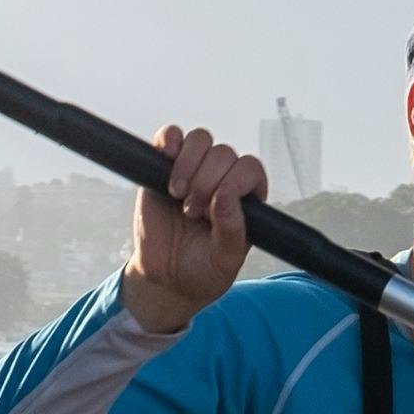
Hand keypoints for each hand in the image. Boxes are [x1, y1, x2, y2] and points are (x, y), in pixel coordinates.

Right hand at [118, 124, 266, 332]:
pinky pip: (169, 135)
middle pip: (223, 153)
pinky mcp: (164, 165)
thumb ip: (232, 229)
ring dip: (188, 164)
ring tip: (177, 194)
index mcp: (245, 197)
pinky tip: (165, 164)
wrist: (165, 278)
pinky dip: (168, 141)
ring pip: (200, 139)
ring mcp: (193, 169)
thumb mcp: (225, 259)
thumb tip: (226, 197)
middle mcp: (223, 178)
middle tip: (191, 212)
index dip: (233, 181)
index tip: (214, 206)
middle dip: (206, 181)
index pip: (250, 169)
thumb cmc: (203, 270)